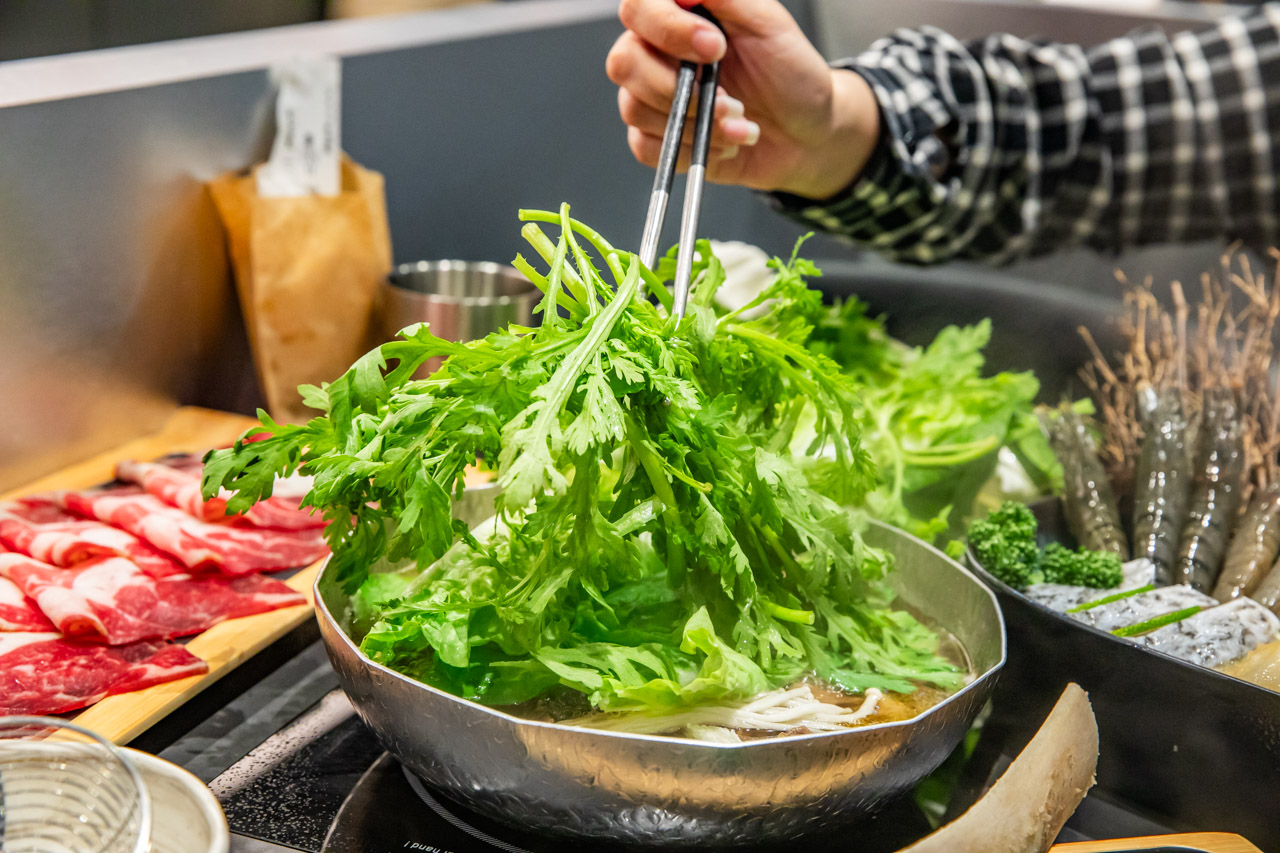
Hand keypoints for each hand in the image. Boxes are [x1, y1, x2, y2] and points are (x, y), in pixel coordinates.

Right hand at [606, 0, 880, 199]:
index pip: (638, 7)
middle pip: (624, 63)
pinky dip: (691, 150)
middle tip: (729, 98)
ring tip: (739, 121)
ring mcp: (653, 96)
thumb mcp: (767, 21)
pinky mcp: (659, 138)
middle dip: (678, 88)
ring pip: (634, 108)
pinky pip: (645, 148)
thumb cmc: (790, 72)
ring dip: (695, 122)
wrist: (805, 131)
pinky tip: (726, 144)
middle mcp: (658, 52)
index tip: (714, 47)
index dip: (667, 29)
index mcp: (679, 15)